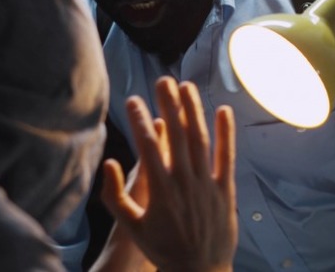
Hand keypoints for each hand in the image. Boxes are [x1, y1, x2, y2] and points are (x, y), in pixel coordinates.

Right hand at [101, 76, 236, 271]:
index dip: (139, 120)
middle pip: (176, 134)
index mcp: (159, 189)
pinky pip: (225, 156)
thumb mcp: (129, 225)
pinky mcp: (224, 188)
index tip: (133, 100)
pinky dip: (226, 133)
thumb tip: (108, 162)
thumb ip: (113, 195)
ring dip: (194, 110)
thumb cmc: (162, 249)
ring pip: (200, 139)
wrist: (199, 270)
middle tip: (163, 80)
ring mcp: (206, 183)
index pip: (147, 145)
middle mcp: (184, 181)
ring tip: (187, 86)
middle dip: (169, 104)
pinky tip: (224, 110)